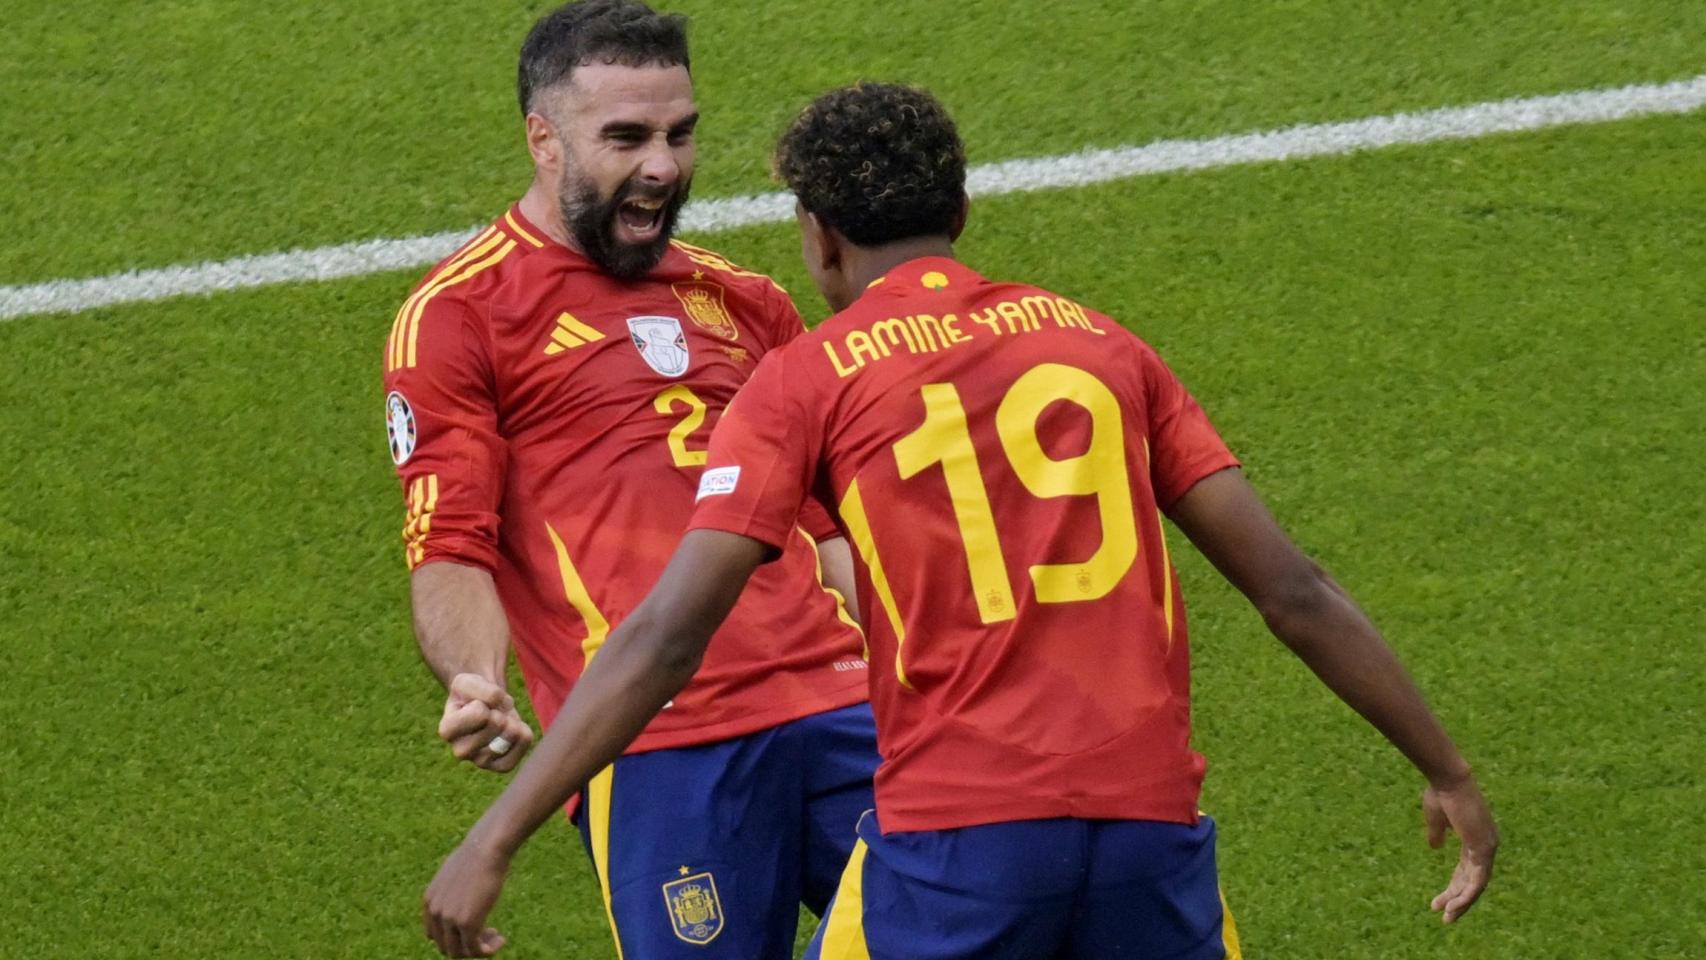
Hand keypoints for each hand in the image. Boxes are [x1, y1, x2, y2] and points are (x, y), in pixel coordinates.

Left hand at [423, 837, 509, 956]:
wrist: (486, 849)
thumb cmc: (477, 855)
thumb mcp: (455, 873)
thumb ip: (452, 890)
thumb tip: (462, 895)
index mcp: (429, 902)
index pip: (434, 935)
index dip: (454, 937)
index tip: (474, 927)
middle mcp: (435, 913)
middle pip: (447, 946)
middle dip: (467, 945)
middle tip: (490, 933)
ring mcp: (449, 920)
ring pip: (460, 952)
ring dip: (479, 950)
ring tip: (497, 938)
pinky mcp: (467, 924)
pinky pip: (475, 950)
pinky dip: (488, 951)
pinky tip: (501, 940)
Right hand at [439, 673, 533, 772]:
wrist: (484, 706)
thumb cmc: (470, 694)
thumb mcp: (467, 681)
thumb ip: (482, 689)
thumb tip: (502, 710)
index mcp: (447, 730)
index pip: (480, 714)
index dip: (483, 701)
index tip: (476, 703)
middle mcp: (460, 752)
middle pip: (497, 724)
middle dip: (498, 711)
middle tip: (490, 712)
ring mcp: (481, 761)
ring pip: (511, 735)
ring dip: (512, 720)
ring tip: (501, 719)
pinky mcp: (501, 765)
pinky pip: (523, 745)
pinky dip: (524, 732)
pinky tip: (513, 728)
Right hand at [1422, 774, 1497, 922]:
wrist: (1448, 778)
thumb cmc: (1440, 793)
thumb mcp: (1436, 819)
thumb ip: (1437, 834)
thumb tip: (1435, 848)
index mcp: (1475, 838)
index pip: (1466, 871)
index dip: (1453, 887)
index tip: (1437, 902)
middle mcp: (1486, 845)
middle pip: (1473, 881)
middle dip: (1457, 900)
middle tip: (1443, 916)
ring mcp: (1487, 847)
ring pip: (1477, 885)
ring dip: (1461, 903)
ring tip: (1447, 917)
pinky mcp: (1483, 848)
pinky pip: (1478, 880)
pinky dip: (1466, 895)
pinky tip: (1453, 906)